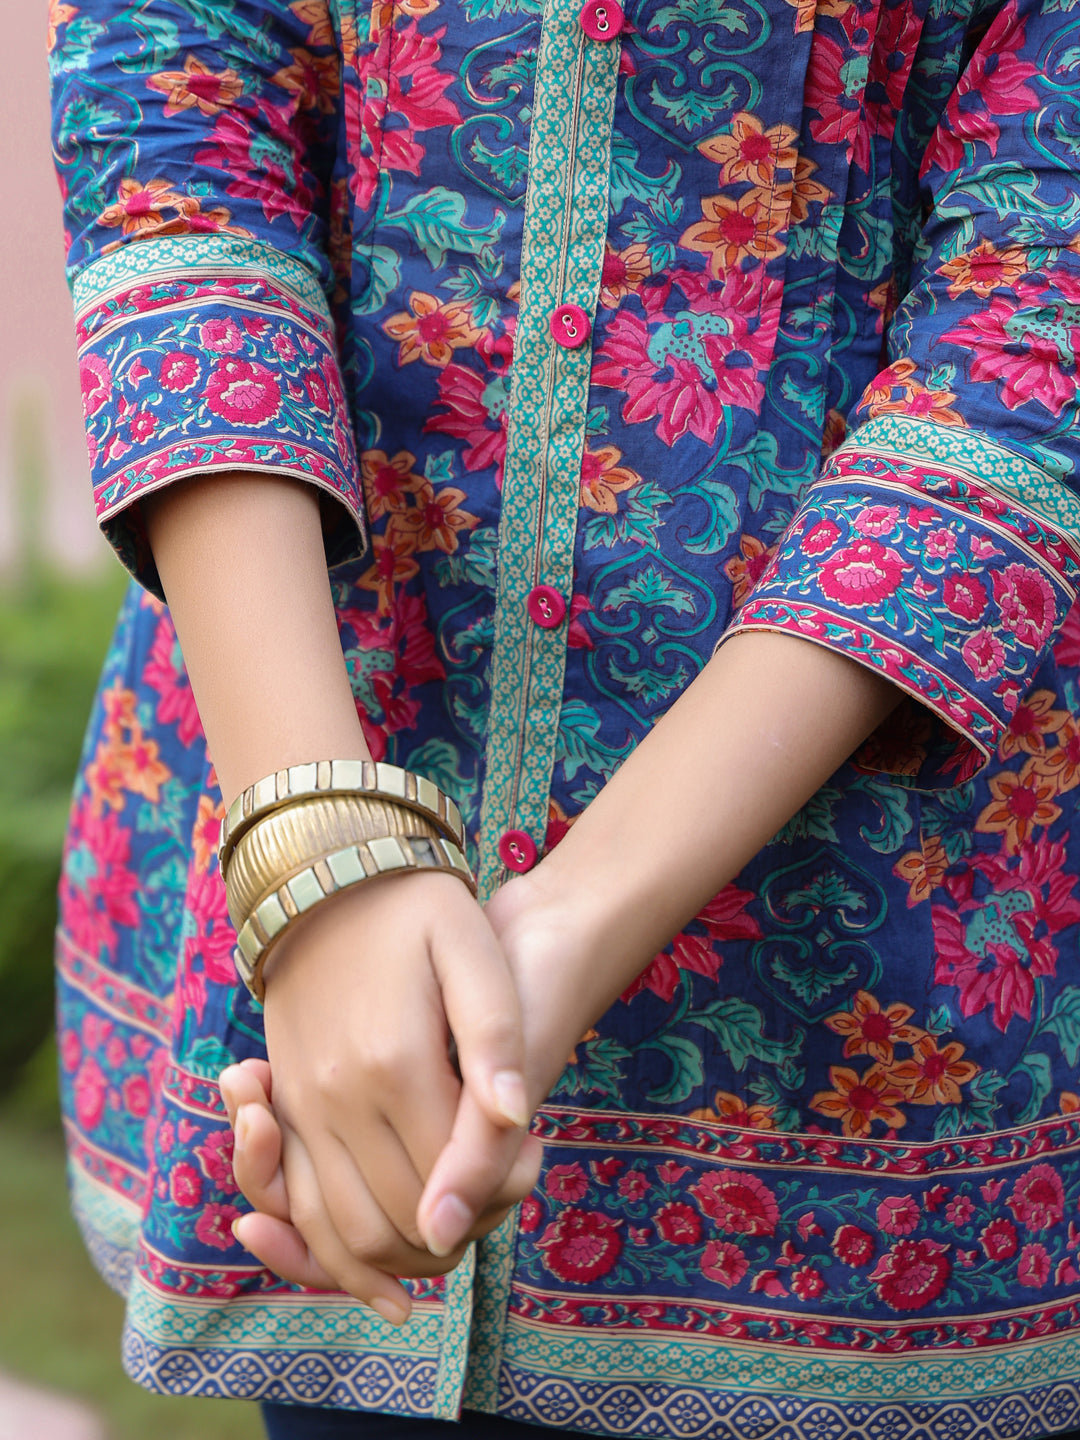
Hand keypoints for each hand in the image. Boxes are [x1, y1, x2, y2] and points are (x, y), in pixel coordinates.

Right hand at [231, 869, 542, 1320]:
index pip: (447, 1182)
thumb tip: (517, 1121)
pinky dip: (327, 1253)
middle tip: (503, 1189)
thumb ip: (495, 1042)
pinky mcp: (280, 1105)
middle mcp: (334, 1098)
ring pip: (339, 1232)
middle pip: (396, 1220)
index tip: (534, 1158)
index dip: (500, 1191)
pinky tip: (384, 1270)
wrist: (326, 876)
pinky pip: (296, 1206)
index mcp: (393, 1065)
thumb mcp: (476, 955)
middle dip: (455, 1234)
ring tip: (456, 1229)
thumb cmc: (418, 912)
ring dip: (396, 1260)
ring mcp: (298, 1106)